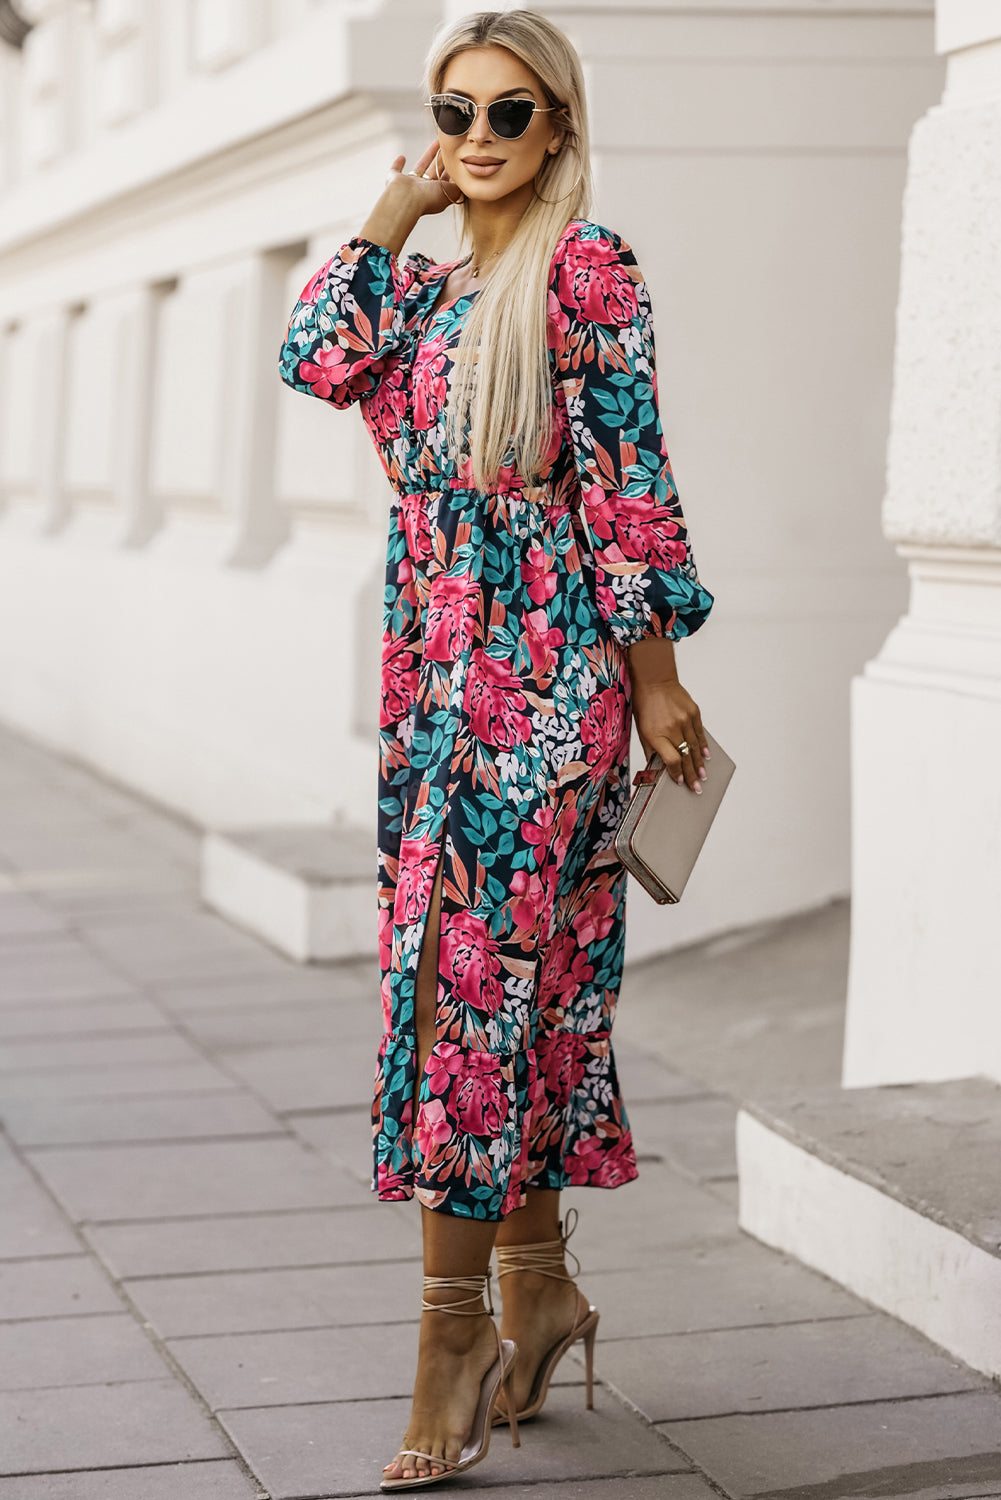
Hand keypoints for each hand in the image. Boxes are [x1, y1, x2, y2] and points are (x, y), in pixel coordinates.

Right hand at [384, 142, 464, 216]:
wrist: (406, 199)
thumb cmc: (428, 198)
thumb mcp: (450, 192)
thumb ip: (458, 186)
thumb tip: (463, 180)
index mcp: (435, 195)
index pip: (446, 180)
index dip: (452, 170)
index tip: (459, 158)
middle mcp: (422, 191)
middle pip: (435, 171)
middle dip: (443, 159)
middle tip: (450, 145)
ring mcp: (408, 185)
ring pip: (421, 166)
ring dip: (429, 155)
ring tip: (438, 142)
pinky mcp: (395, 179)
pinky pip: (396, 170)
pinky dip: (398, 164)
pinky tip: (401, 157)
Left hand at [631, 675, 708, 793]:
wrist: (654, 680)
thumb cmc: (645, 704)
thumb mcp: (641, 729)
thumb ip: (650, 748)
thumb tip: (656, 766)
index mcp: (656, 734)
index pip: (671, 760)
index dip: (677, 773)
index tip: (679, 781)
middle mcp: (672, 728)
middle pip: (685, 757)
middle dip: (692, 775)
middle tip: (697, 788)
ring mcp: (685, 720)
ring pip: (695, 747)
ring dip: (700, 764)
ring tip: (703, 776)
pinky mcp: (694, 712)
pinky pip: (700, 733)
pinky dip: (703, 746)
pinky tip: (706, 756)